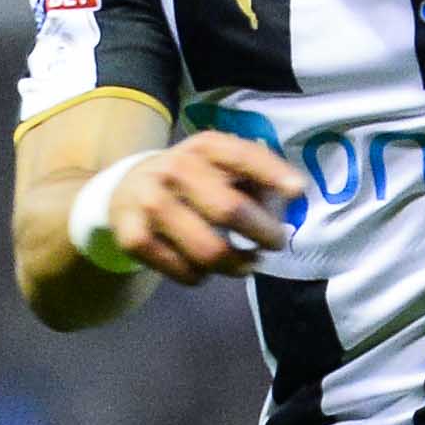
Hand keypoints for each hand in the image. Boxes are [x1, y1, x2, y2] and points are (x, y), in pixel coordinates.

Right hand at [86, 134, 300, 283]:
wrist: (127, 190)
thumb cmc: (193, 180)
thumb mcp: (220, 165)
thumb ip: (257, 180)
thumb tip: (288, 201)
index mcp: (203, 147)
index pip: (241, 156)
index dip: (271, 173)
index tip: (297, 191)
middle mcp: (174, 169)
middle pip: (229, 210)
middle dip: (263, 233)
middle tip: (275, 244)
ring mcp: (151, 203)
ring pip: (209, 252)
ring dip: (237, 265)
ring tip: (245, 264)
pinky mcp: (135, 238)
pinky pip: (185, 272)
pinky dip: (201, 276)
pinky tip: (203, 267)